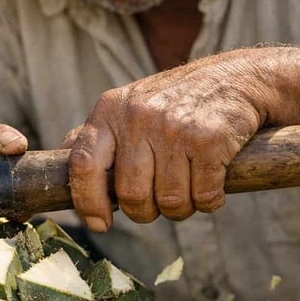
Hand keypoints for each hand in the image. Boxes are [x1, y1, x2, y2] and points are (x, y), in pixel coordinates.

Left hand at [67, 53, 271, 232]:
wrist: (239, 78)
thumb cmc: (178, 100)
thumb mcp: (130, 106)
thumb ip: (98, 136)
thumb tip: (60, 161)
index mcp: (110, 110)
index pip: (83, 164)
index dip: (87, 202)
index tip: (100, 223)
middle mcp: (139, 117)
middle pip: (131, 195)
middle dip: (146, 211)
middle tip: (160, 202)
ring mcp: (174, 128)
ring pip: (170, 202)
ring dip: (182, 207)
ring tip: (189, 187)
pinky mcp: (209, 140)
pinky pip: (204, 197)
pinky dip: (210, 200)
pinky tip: (213, 181)